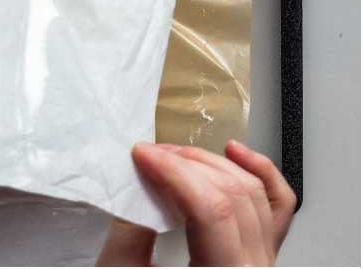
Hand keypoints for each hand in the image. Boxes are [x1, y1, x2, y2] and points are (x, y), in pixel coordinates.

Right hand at [97, 141, 295, 265]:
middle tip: (150, 156)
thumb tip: (138, 181)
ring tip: (176, 157)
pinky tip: (235, 154)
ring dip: (212, 163)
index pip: (212, 211)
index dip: (175, 172)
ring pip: (257, 194)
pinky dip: (261, 174)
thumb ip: (132, 232)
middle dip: (187, 163)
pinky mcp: (261, 256)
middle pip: (234, 196)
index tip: (142, 155)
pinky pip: (279, 207)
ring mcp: (265, 265)